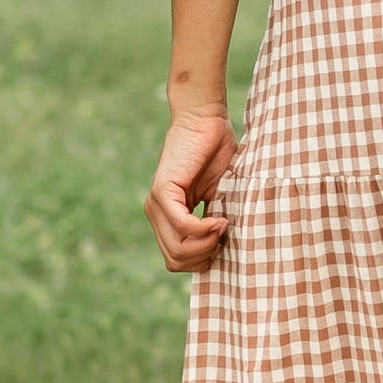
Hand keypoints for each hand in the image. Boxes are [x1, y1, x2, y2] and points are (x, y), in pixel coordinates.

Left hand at [144, 106, 236, 272]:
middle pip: (175, 261)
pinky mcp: (162, 191)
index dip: (203, 260)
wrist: (206, 121)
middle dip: (205, 257)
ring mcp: (156, 204)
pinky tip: (219, 219)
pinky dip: (203, 229)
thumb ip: (214, 223)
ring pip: (176, 250)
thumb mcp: (220, 198)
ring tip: (223, 225)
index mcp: (169, 218)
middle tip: (224, 235)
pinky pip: (181, 225)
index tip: (224, 241)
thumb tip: (226, 252)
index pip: (177, 260)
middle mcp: (157, 215)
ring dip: (206, 244)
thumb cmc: (217, 155)